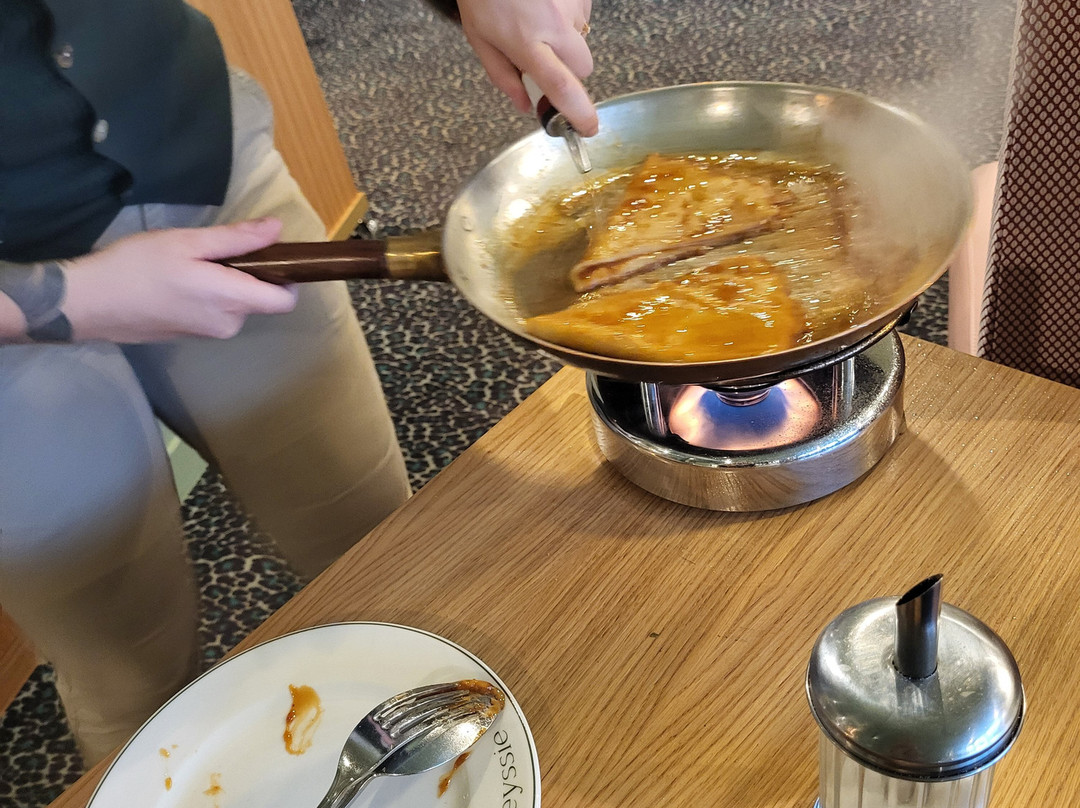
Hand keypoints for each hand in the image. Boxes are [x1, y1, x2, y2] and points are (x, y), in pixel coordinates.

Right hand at [62, 218, 298, 342]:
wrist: (88, 303)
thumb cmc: (137, 267)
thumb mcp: (188, 242)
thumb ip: (237, 239)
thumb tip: (277, 230)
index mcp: (232, 301)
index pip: (286, 301)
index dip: (287, 278)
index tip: (271, 255)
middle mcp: (228, 324)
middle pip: (260, 300)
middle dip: (250, 276)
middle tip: (213, 251)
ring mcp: (209, 334)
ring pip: (237, 306)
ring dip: (226, 285)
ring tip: (189, 264)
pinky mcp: (191, 336)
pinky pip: (216, 313)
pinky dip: (209, 296)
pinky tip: (178, 281)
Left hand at [456, 0, 597, 135]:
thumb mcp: (480, 38)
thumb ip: (502, 76)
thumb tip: (524, 105)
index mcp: (528, 44)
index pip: (562, 87)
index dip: (579, 113)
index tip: (588, 129)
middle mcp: (555, 26)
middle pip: (583, 69)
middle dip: (570, 73)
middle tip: (545, 61)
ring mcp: (573, 6)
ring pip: (582, 42)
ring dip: (565, 42)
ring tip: (537, 21)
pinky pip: (581, 17)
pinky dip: (566, 18)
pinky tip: (545, 5)